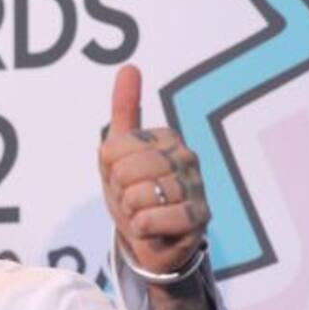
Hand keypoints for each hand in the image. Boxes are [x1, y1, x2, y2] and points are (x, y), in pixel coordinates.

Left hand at [98, 65, 209, 274]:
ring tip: (145, 212)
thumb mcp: (118, 153)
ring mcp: (197, 187)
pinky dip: (143, 228)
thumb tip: (129, 67)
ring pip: (138, 197)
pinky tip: (153, 228)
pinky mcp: (200, 218)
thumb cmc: (134, 193)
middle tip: (132, 199)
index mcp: (166, 137)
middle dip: (120, 192)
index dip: (109, 170)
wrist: (150, 241)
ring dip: (131, 212)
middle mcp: (187, 156)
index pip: (113, 148)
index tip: (121, 177)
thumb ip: (125, 110)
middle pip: (126, 171)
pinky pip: (152, 219)